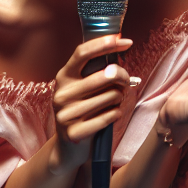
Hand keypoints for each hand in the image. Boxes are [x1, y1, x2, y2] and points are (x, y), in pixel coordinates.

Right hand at [52, 34, 132, 172]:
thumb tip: (122, 44)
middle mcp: (61, 94)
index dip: (105, 44)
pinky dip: (116, 114)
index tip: (126, 41)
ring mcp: (66, 114)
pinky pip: (111, 115)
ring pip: (113, 95)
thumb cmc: (85, 108)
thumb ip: (98, 68)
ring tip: (111, 103)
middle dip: (123, 77)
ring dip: (119, 98)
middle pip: (106, 74)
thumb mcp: (84, 86)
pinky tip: (110, 115)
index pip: (83, 53)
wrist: (69, 146)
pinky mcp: (74, 132)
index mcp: (63, 77)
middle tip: (125, 82)